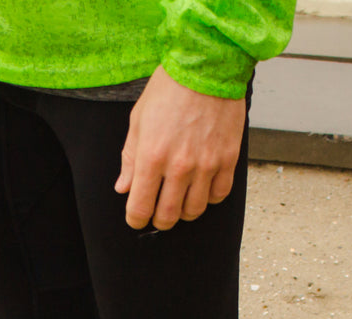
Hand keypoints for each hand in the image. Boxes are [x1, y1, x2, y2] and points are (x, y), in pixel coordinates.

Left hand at [115, 66, 245, 229]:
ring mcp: (206, 164)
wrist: (207, 65)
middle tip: (157, 214)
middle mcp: (179, 166)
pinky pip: (218, 195)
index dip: (135, 220)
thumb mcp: (138, 120)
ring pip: (194, 210)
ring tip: (179, 201)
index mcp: (151, 157)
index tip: (136, 219)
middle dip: (158, 221)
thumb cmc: (169, 88)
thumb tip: (124, 188)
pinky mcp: (228, 158)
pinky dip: (208, 198)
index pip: (140, 208)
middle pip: (168, 216)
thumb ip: (129, 159)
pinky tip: (201, 189)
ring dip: (184, 212)